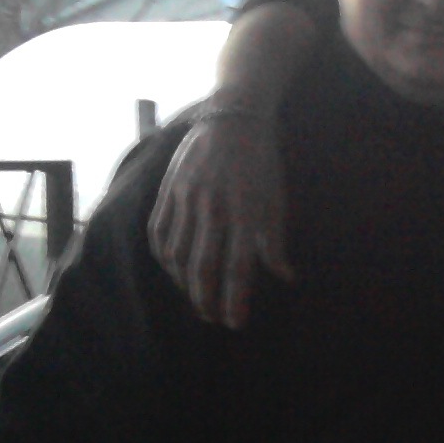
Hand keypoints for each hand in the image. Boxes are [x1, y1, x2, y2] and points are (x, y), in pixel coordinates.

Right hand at [148, 110, 293, 328]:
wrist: (233, 119)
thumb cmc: (261, 164)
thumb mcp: (276, 201)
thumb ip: (275, 241)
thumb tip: (285, 276)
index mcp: (245, 214)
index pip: (237, 269)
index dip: (234, 300)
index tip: (234, 323)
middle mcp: (213, 210)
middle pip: (202, 267)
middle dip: (205, 299)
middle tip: (210, 318)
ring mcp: (187, 199)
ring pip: (176, 254)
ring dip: (183, 282)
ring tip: (193, 297)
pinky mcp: (169, 190)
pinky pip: (158, 232)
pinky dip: (163, 257)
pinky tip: (172, 270)